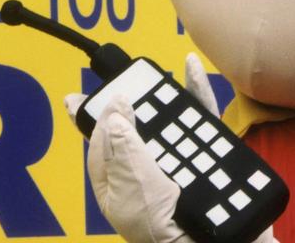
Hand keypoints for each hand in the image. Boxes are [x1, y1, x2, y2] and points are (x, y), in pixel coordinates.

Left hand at [64, 54, 276, 242]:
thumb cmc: (165, 228)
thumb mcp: (134, 188)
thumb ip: (125, 149)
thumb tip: (116, 112)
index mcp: (118, 187)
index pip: (101, 145)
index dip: (97, 120)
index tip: (85, 97)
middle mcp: (147, 171)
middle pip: (137, 126)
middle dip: (130, 101)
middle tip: (123, 75)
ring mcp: (179, 161)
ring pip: (169, 118)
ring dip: (163, 92)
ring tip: (154, 72)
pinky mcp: (208, 154)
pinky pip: (201, 119)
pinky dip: (196, 92)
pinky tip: (191, 68)